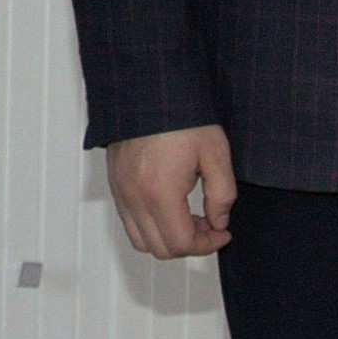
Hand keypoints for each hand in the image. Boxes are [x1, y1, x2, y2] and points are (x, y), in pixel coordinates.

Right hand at [105, 125, 236, 260]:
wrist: (151, 89)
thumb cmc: (181, 116)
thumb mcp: (215, 153)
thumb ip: (222, 195)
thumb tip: (218, 221)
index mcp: (159, 192)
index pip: (180, 244)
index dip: (207, 245)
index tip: (222, 232)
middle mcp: (134, 197)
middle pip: (159, 249)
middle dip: (188, 244)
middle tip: (208, 225)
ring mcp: (120, 191)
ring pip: (140, 240)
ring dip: (167, 237)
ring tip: (189, 217)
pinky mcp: (115, 183)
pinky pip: (129, 221)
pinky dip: (150, 225)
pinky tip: (169, 206)